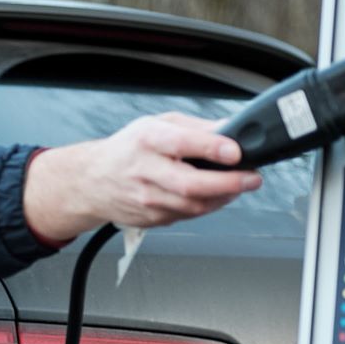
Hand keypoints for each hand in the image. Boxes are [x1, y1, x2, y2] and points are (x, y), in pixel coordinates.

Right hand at [22, 112, 263, 246]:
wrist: (93, 181)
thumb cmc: (127, 150)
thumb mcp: (156, 125)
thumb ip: (194, 128)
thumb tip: (229, 130)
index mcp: (147, 141)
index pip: (182, 144)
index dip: (212, 149)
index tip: (235, 151)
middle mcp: (146, 172)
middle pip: (191, 185)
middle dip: (228, 183)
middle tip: (251, 178)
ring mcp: (148, 200)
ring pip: (193, 206)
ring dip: (223, 198)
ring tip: (239, 186)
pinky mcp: (152, 219)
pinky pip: (187, 216)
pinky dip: (207, 206)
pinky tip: (216, 196)